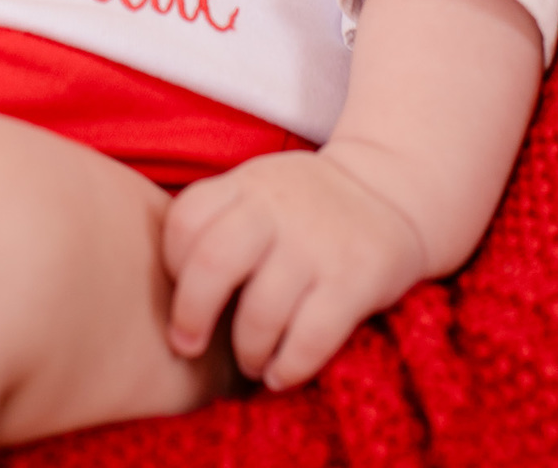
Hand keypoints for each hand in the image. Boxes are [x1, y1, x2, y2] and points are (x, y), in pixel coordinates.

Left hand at [162, 148, 426, 389]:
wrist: (390, 191)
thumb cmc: (304, 205)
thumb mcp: (258, 190)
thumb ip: (219, 219)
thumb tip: (167, 287)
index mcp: (246, 184)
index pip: (185, 220)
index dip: (172, 264)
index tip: (180, 290)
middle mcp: (276, 208)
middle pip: (212, 264)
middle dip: (191, 315)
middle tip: (188, 345)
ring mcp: (316, 243)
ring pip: (260, 312)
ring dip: (246, 352)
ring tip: (250, 361)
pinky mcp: (354, 279)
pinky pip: (309, 338)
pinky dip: (288, 367)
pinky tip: (281, 373)